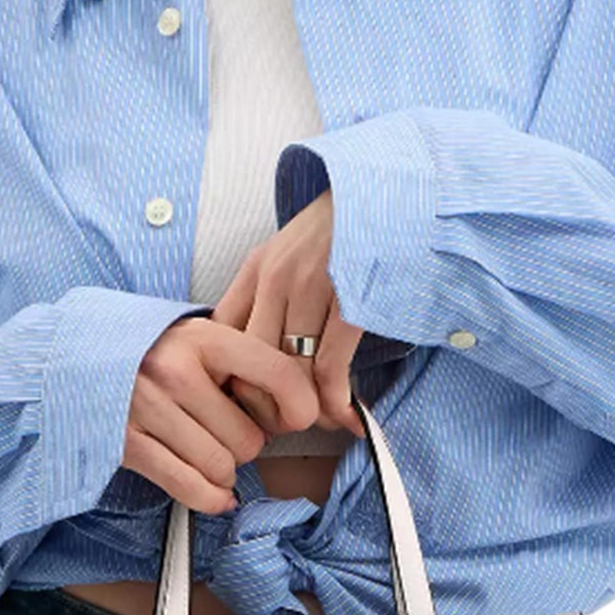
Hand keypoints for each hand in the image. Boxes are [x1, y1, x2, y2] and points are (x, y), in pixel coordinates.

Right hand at [123, 318, 324, 513]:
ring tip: (204, 445)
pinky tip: (215, 492)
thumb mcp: (196, 335)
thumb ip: (243, 360)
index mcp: (201, 337)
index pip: (277, 373)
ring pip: (222, 467)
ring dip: (222, 469)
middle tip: (226, 429)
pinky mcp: (126, 445)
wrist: (72, 356)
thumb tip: (299, 407)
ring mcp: (147, 409)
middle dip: (245, 444)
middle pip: (250, 439)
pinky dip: (210, 498)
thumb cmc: (147, 350)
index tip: (298, 418)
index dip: (300, 406)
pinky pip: (190, 487)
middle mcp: (174, 371)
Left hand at [210, 189, 366, 439]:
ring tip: (324, 422)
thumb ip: (270, 293)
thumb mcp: (291, 250)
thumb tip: (260, 354)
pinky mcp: (350, 299)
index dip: (232, 381)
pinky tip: (348, 416)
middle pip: (251, 364)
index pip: (221, 339)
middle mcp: (276, 277)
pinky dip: (336, 402)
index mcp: (257, 268)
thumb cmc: (345, 229)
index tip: (254, 404)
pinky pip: (329, 368)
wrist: (393, 190)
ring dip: (307, 411)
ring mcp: (312, 286)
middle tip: (290, 424)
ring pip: (289, 373)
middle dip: (268, 406)